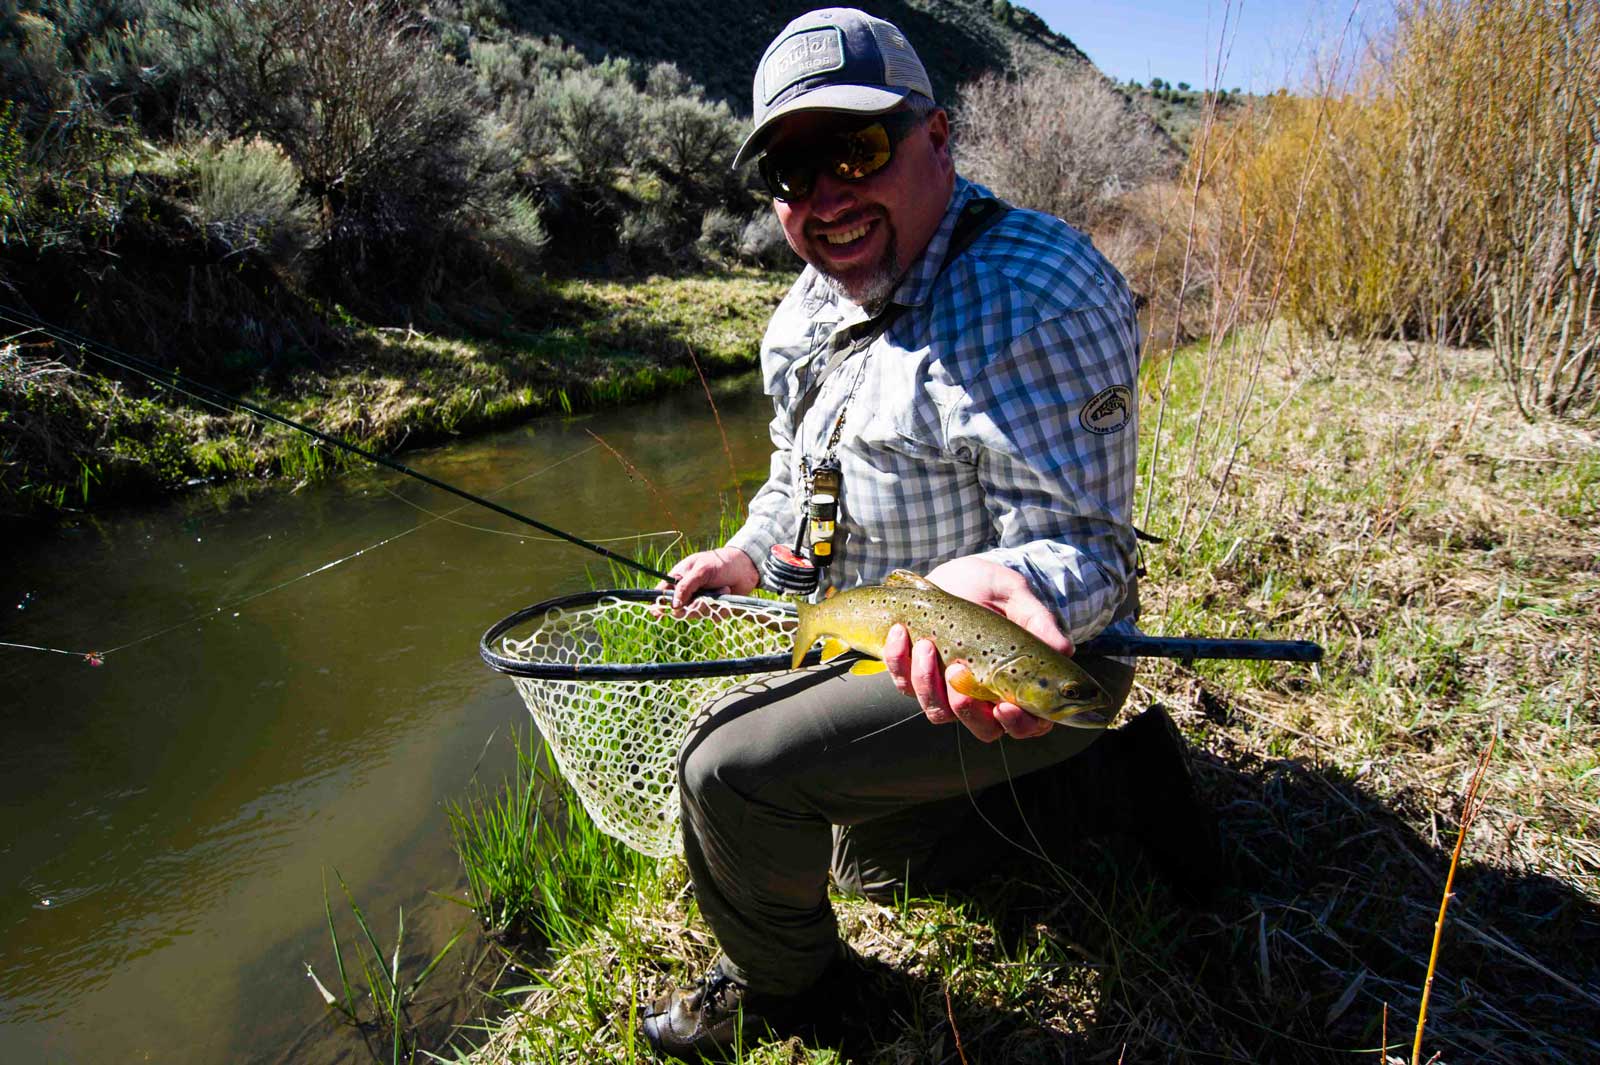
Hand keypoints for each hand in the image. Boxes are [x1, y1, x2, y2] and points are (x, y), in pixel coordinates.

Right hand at [658, 547, 759, 616]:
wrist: (746, 567)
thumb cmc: (720, 563)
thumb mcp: (701, 570)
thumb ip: (686, 586)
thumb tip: (674, 605)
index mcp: (679, 578)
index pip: (662, 592)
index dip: (658, 603)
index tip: (658, 612)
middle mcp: (688, 591)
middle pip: (679, 610)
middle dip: (691, 606)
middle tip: (702, 599)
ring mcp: (700, 600)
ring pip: (696, 614)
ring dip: (710, 604)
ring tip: (722, 590)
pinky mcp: (713, 608)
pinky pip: (712, 616)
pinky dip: (721, 607)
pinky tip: (727, 594)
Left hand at [882, 557, 1072, 742]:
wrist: (952, 574)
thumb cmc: (992, 588)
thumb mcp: (1016, 595)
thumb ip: (1039, 621)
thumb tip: (1065, 648)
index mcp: (1019, 684)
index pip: (1028, 724)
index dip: (1019, 724)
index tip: (1004, 706)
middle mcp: (986, 696)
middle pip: (983, 729)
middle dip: (967, 710)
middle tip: (958, 674)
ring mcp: (950, 690)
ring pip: (939, 712)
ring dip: (929, 682)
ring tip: (927, 643)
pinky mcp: (918, 677)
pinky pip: (905, 685)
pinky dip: (901, 661)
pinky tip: (902, 632)